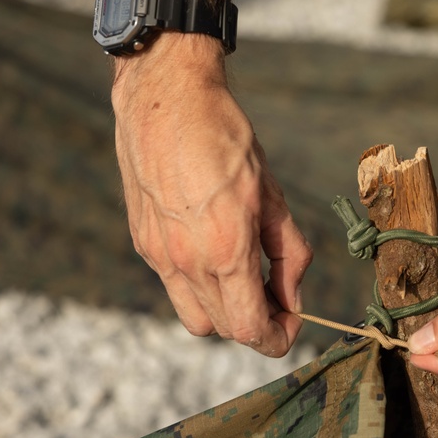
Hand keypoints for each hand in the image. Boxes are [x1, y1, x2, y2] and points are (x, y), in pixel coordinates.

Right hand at [112, 35, 311, 356]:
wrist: (166, 99)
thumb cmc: (227, 140)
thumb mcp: (272, 195)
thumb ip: (288, 253)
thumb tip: (294, 297)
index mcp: (226, 250)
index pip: (251, 329)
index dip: (278, 337)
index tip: (292, 323)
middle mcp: (187, 261)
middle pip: (226, 329)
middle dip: (258, 325)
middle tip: (278, 299)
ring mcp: (159, 255)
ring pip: (196, 317)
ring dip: (226, 312)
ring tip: (247, 279)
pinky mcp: (143, 243)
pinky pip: (175, 288)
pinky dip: (201, 287)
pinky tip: (217, 253)